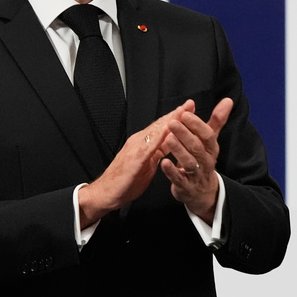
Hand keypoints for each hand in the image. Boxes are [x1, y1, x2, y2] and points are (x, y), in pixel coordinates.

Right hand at [78, 103, 193, 225]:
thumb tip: (168, 146)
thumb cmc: (125, 181)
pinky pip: (149, 145)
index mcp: (143, 143)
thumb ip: (156, 153)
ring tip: (183, 111)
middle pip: (160, 124)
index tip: (189, 109)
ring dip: (170, 120)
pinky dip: (159, 136)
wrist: (105, 193)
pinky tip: (168, 131)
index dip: (176, 117)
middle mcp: (139, 141)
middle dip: (176, 114)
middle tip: (190, 104)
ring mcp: (136, 147)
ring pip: (156, 130)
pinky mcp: (134, 158)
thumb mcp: (147, 165)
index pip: (162, 127)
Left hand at [160, 97, 232, 223]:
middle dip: (185, 134)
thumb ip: (217, 121)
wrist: (203, 193)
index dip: (197, 125)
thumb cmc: (204, 160)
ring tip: (168, 138)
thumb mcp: (210, 142)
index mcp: (211, 149)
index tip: (185, 113)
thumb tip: (228, 99)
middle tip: (172, 123)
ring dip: (179, 151)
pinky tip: (163, 162)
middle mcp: (206, 162)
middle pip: (197, 148)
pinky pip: (179, 180)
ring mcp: (196, 176)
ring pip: (189, 163)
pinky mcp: (186, 187)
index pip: (208, 135)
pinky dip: (171, 171)